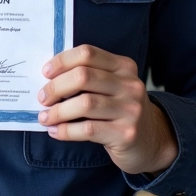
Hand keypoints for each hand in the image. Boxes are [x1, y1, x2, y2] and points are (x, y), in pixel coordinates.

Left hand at [37, 45, 177, 175]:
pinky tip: (55, 131)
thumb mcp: (113, 85)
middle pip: (83, 77)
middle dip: (56, 87)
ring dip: (58, 111)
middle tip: (42, 97)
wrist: (152, 141)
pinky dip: (66, 130)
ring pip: (84, 104)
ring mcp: (130, 110)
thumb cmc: (121, 109)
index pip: (87, 53)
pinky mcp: (126, 134)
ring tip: (45, 117)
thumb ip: (90, 75)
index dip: (62, 61)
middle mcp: (129, 85)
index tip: (45, 72)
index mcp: (123, 66)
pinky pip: (88, 129)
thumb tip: (49, 75)